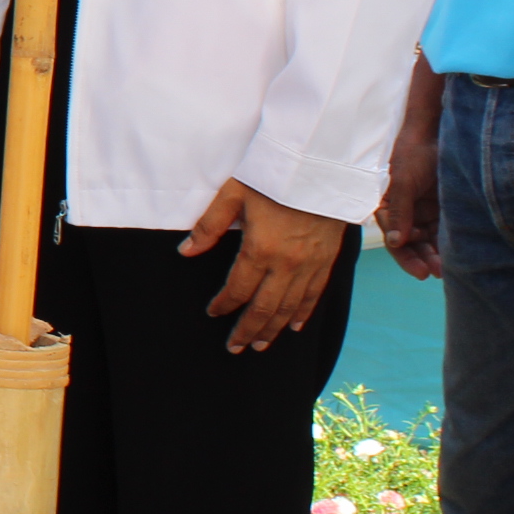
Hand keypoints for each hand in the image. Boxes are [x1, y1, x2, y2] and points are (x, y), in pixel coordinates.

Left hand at [182, 178, 345, 350]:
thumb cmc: (272, 177)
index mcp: (260, 249)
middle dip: (247, 330)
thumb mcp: (233, 194)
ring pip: (290, 307)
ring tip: (260, 345)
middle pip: (265, 307)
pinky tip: (295, 326)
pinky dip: (304, 313)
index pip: (238, 288)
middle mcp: (287, 264)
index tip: (213, 312)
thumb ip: (208, 226)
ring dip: (274, 329)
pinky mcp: (327, 260)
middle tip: (235, 348)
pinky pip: (315, 294)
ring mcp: (310, 264)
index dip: (224, 304)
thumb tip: (185, 251)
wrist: (320, 165)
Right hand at [377, 123, 442, 280]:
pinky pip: (446, 231)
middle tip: (437, 272)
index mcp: (389, 206)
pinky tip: (459, 256)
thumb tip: (395, 242)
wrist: (439, 131)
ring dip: (437, 255)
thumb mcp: (403, 181)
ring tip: (449, 269)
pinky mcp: (445, 208)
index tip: (421, 270)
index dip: (405, 255)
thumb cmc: (413, 153)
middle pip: (411, 243)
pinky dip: (450, 244)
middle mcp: (406, 212)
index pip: (394, 237)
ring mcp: (425, 211)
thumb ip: (399, 211)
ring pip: (429, 241)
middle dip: (423, 258)